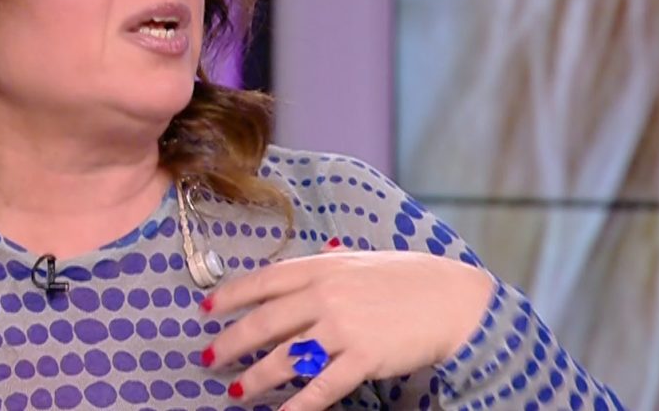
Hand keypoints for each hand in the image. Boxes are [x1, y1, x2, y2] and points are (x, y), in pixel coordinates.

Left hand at [199, 245, 493, 409]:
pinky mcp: (362, 357)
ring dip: (256, 378)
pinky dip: (296, 406)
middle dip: (231, 343)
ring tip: (236, 392)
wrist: (453, 300)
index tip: (206, 308)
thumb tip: (299, 271)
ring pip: (285, 358)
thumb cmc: (409, 278)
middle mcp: (326, 294)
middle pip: (264, 322)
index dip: (231, 295)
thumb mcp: (361, 261)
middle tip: (209, 359)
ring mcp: (343, 326)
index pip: (264, 280)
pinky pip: (320, 387)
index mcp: (322, 266)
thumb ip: (327, 267)